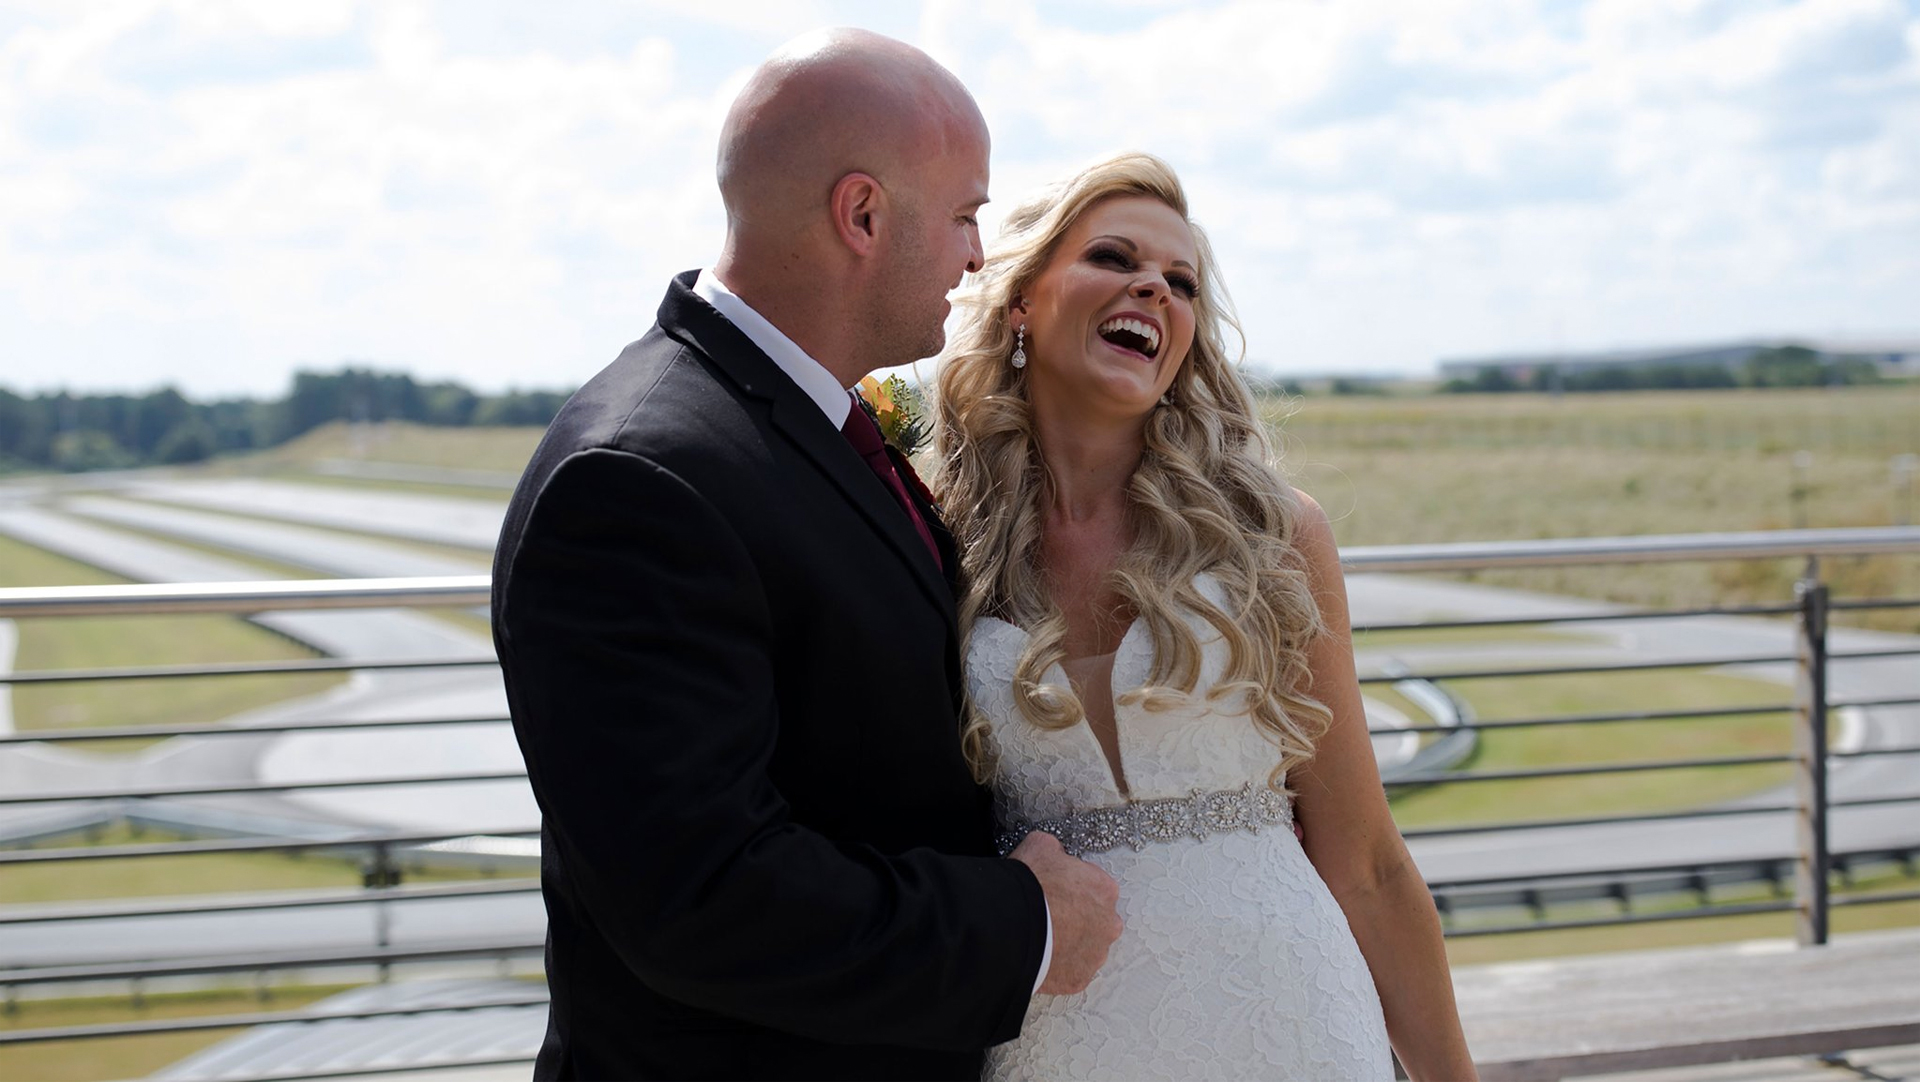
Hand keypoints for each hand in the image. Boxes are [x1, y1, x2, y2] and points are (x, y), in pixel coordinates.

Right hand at [1009, 831, 1121, 994]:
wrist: (1012, 927)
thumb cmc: (1030, 887)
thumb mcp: (1040, 846)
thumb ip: (1056, 849)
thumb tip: (1053, 853)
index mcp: (1105, 889)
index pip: (1095, 887)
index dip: (1073, 888)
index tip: (1058, 891)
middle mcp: (1109, 924)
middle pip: (1096, 920)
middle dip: (1077, 918)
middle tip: (1051, 916)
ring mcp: (1095, 955)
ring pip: (1086, 948)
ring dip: (1070, 943)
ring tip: (1044, 938)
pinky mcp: (1079, 979)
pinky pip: (1071, 971)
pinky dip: (1059, 966)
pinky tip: (1041, 955)